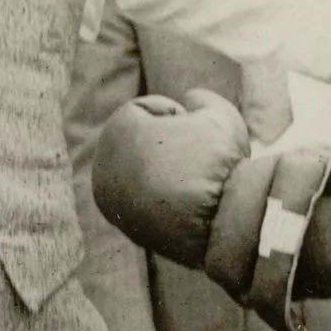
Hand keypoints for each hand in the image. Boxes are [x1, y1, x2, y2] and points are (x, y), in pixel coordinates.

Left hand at [91, 90, 252, 268]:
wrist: (226, 222)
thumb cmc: (220, 160)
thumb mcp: (219, 113)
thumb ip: (201, 100)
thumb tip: (191, 100)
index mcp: (116, 133)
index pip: (141, 111)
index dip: (173, 115)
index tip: (194, 129)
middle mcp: (104, 168)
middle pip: (137, 143)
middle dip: (165, 145)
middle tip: (195, 157)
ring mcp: (113, 203)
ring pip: (141, 175)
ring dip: (166, 174)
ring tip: (194, 183)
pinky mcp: (128, 230)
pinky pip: (147, 204)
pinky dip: (167, 201)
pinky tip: (189, 206)